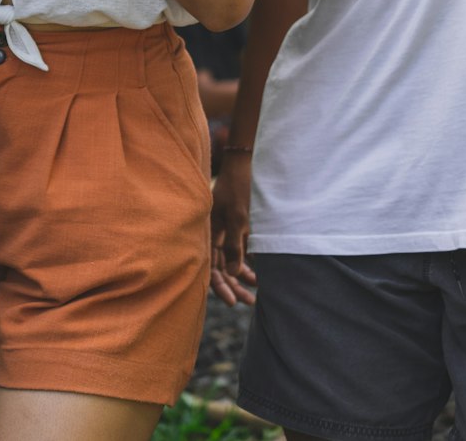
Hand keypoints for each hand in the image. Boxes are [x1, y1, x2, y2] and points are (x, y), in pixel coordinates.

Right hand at [210, 152, 255, 307]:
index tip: (231, 302)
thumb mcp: (239, 217)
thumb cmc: (240, 187)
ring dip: (241, 275)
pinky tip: (257, 272)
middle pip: (219, 267)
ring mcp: (223, 229)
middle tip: (249, 302)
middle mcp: (213, 233)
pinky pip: (237, 249)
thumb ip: (234, 244)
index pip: (210, 267)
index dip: (220, 286)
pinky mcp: (234, 225)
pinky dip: (245, 261)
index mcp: (208, 232)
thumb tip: (232, 272)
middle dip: (233, 286)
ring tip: (257, 289)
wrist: (245, 162)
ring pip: (228, 260)